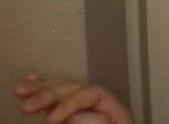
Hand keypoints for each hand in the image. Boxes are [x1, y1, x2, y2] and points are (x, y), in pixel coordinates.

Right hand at [12, 74, 131, 123]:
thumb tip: (74, 115)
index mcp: (113, 112)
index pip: (93, 94)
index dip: (71, 102)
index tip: (52, 119)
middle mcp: (97, 108)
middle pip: (74, 90)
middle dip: (49, 95)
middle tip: (26, 107)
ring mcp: (82, 114)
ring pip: (62, 91)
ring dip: (40, 90)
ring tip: (21, 91)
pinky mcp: (68, 121)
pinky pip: (56, 102)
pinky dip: (42, 89)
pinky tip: (29, 83)